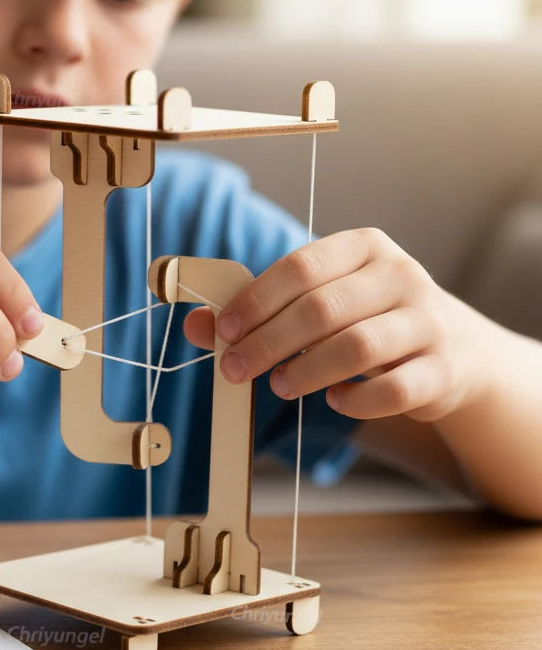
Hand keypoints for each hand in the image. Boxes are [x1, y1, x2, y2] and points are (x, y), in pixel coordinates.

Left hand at [183, 228, 489, 422]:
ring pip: (358, 347)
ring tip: (278, 386)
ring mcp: (428, 321)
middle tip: (233, 369)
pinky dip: (354, 401)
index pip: (300, 267)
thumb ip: (257, 312)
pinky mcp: (443, 369)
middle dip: (268, 343)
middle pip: (322, 309)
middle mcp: (400, 276)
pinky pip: (392, 391)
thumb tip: (195, 324)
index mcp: (363, 248)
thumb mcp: (316, 304)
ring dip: (306, 372)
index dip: (256, 300)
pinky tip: (334, 400)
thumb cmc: (365, 321)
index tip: (224, 330)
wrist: (454, 351)